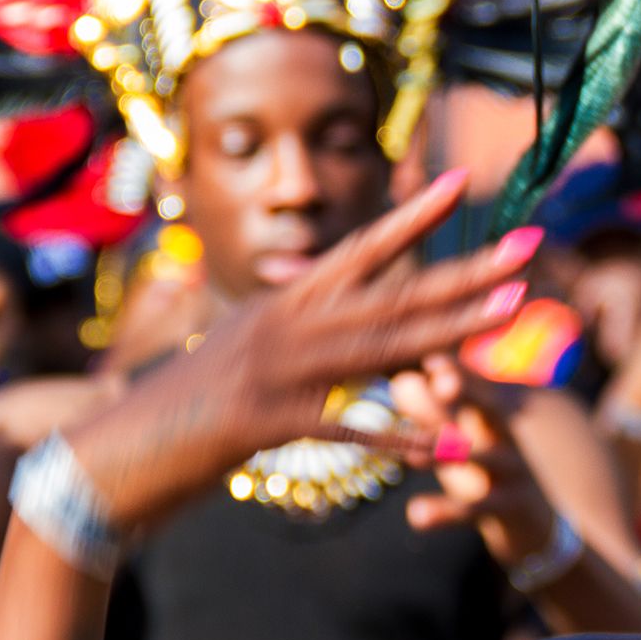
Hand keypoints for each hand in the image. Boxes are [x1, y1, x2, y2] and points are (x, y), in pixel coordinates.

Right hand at [66, 169, 539, 530]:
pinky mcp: (264, 422)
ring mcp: (274, 370)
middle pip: (392, 293)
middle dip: (467, 271)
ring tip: (513, 311)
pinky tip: (446, 445)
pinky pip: (346, 428)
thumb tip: (343, 325)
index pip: (359, 250)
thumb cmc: (183, 413)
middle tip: (530, 248)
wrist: (110, 455)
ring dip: (454, 331)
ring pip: (382, 346)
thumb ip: (299, 338)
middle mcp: (283, 324)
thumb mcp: (245, 357)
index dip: (413, 218)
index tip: (462, 184)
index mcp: (282, 305)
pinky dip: (397, 439)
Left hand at [391, 353, 553, 564]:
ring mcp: (511, 472)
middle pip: (490, 408)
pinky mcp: (509, 508)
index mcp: (492, 414)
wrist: (537, 521)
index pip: (476, 384)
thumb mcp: (462, 440)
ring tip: (411, 454)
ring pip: (481, 459)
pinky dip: (444, 513)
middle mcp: (506, 437)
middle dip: (469, 392)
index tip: (431, 361)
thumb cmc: (490, 470)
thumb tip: (400, 380)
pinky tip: (415, 513)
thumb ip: (431, 411)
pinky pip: (473, 510)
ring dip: (446, 455)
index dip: (457, 370)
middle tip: (441, 382)